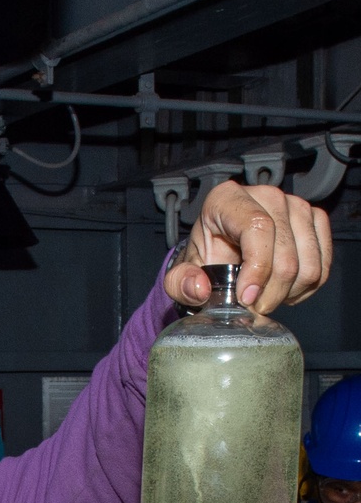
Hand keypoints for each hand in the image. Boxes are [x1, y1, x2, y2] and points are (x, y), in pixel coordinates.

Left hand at [163, 182, 331, 313]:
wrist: (223, 252)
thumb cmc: (205, 259)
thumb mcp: (181, 275)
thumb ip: (181, 283)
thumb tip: (199, 289)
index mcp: (227, 200)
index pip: (258, 227)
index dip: (257, 268)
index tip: (246, 298)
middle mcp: (266, 195)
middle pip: (285, 254)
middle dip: (269, 294)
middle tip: (252, 307)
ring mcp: (295, 206)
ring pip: (307, 264)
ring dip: (288, 294)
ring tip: (265, 297)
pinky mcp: (315, 221)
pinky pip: (322, 266)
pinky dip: (305, 288)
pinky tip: (284, 289)